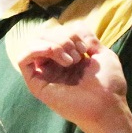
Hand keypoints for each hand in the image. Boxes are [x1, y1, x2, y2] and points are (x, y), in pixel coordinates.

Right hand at [16, 26, 131, 132]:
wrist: (107, 105)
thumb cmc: (109, 84)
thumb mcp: (102, 53)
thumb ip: (87, 38)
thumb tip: (73, 27)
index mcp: (67, 56)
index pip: (57, 31)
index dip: (70, 32)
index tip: (86, 48)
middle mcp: (53, 64)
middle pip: (44, 35)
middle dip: (62, 38)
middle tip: (77, 54)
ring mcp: (44, 73)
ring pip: (33, 43)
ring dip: (53, 44)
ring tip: (70, 60)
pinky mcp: (36, 83)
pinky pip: (22, 59)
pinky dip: (36, 49)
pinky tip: (53, 53)